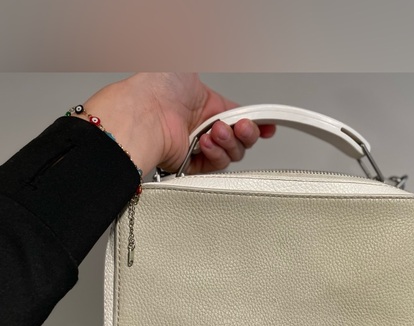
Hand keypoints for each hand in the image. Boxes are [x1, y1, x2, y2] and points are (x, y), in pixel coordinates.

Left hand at [82, 73, 275, 174]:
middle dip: (246, 133)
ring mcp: (198, 147)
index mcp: (204, 105)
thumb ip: (214, 77)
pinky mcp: (192, 165)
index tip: (269, 124)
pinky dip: (215, 155)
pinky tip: (204, 143)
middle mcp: (202, 127)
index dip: (256, 121)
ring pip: (231, 153)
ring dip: (228, 142)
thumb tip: (225, 75)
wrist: (144, 114)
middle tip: (241, 126)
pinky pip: (217, 166)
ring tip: (214, 132)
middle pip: (240, 138)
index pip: (239, 116)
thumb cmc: (157, 89)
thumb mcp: (192, 70)